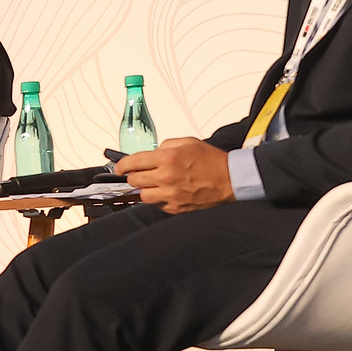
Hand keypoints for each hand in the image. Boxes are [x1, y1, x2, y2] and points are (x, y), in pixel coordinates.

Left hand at [116, 138, 235, 213]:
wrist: (231, 179)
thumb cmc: (212, 160)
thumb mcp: (188, 142)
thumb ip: (165, 145)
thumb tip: (151, 153)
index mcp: (167, 158)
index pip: (133, 163)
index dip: (122, 166)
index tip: (119, 168)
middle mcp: (166, 177)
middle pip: (134, 180)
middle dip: (134, 176)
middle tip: (141, 174)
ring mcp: (170, 195)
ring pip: (143, 195)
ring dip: (146, 189)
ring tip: (156, 184)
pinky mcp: (176, 207)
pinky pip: (157, 205)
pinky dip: (159, 199)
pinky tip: (169, 192)